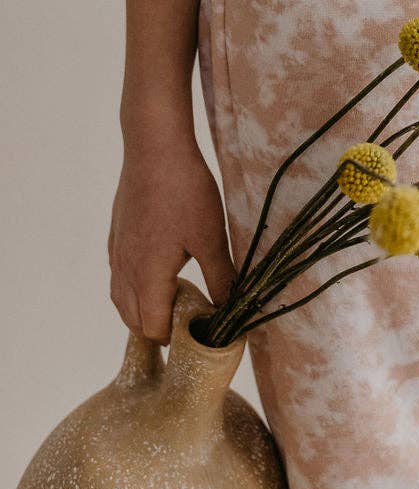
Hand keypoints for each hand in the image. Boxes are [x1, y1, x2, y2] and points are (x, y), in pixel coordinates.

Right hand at [108, 128, 237, 343]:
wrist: (155, 148)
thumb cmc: (184, 191)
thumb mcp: (210, 237)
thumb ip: (221, 277)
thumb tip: (231, 309)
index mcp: (147, 276)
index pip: (153, 327)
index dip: (173, 340)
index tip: (197, 338)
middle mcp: (125, 269)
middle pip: (132, 318)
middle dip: (156, 329)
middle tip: (187, 325)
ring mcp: (117, 251)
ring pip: (121, 297)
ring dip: (141, 310)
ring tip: (171, 307)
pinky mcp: (117, 234)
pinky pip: (119, 275)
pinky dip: (132, 288)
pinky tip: (153, 275)